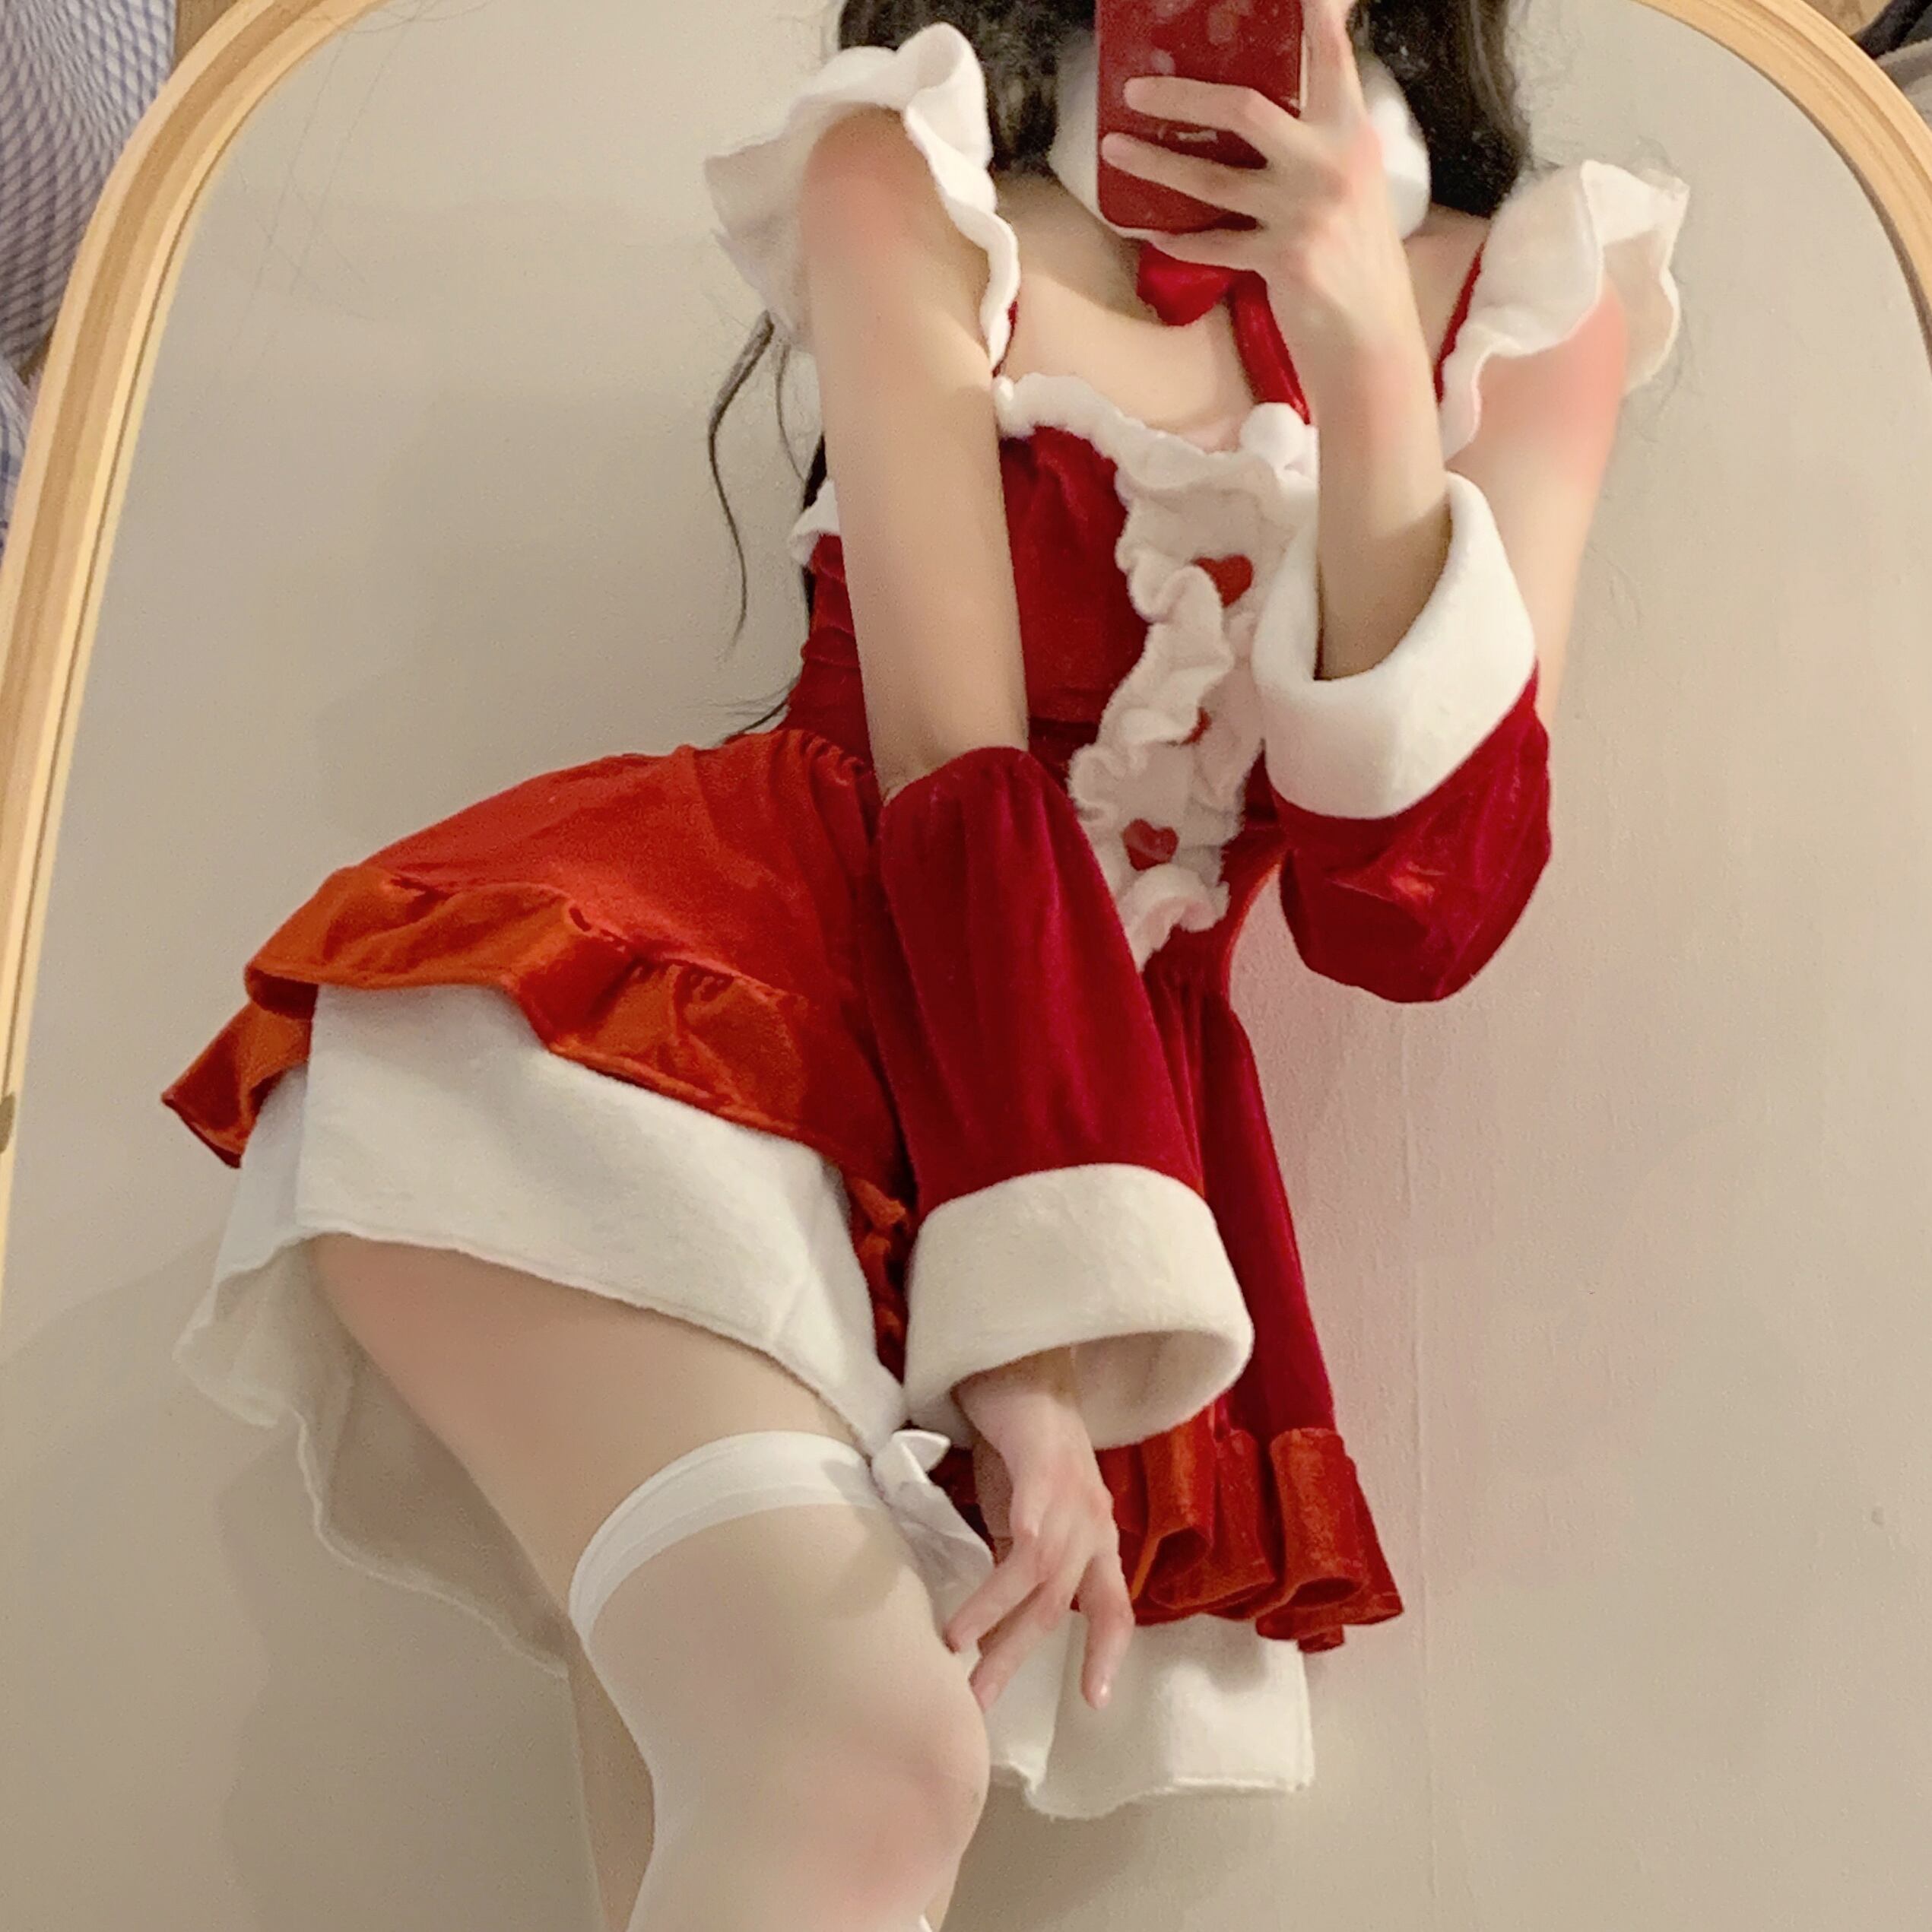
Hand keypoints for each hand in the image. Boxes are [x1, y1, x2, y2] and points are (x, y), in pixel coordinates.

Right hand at [945, 1351, 1133, 1713]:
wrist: (1023, 1367)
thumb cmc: (1021, 1445)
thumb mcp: (1026, 1515)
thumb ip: (1021, 1562)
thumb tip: (990, 1628)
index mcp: (1095, 1538)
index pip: (1113, 1607)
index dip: (1106, 1654)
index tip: (1093, 1703)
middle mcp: (1094, 1522)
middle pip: (1061, 1604)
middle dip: (1017, 1655)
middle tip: (980, 1700)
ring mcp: (1073, 1492)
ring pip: (1041, 1574)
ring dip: (997, 1615)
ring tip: (957, 1646)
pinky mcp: (1043, 1462)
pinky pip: (1034, 1518)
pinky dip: (1017, 1549)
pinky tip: (994, 1575)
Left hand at [1098, 0, 1425, 384]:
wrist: (1372, 342)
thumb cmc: (1358, 264)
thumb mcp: (1353, 188)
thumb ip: (1317, 147)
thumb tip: (1260, 118)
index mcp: (1351, 135)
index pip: (1330, 56)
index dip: (1312, 14)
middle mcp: (1330, 164)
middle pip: (1243, 106)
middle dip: (1182, 94)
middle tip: (1136, 88)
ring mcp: (1303, 212)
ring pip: (1212, 177)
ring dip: (1156, 163)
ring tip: (1115, 149)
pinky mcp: (1281, 259)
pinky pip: (1211, 241)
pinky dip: (1176, 237)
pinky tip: (1147, 227)